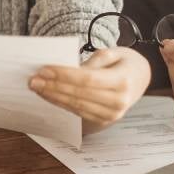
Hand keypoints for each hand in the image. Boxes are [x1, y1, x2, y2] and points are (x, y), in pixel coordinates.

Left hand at [28, 47, 149, 126]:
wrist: (140, 78)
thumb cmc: (124, 62)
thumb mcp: (113, 52)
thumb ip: (93, 61)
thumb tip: (68, 70)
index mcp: (122, 81)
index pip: (87, 79)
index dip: (64, 75)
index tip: (44, 69)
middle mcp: (118, 101)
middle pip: (79, 94)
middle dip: (53, 87)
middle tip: (33, 79)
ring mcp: (112, 115)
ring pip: (76, 106)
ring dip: (53, 97)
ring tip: (37, 87)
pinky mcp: (104, 121)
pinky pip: (79, 112)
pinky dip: (62, 104)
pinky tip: (49, 96)